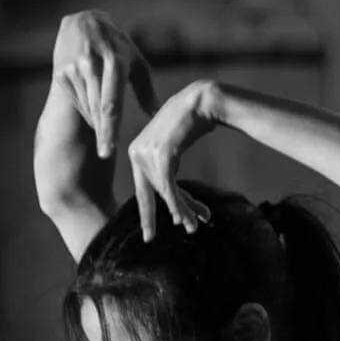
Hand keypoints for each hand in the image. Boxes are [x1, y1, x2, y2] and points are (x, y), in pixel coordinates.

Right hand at [51, 11, 158, 159]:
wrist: (82, 23)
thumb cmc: (117, 47)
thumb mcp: (136, 62)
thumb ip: (146, 90)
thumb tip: (156, 115)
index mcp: (115, 60)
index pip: (112, 102)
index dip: (110, 128)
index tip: (109, 150)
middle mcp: (91, 63)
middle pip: (98, 109)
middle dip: (102, 134)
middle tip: (105, 154)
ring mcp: (73, 68)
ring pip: (87, 107)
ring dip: (97, 121)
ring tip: (106, 124)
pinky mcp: (60, 73)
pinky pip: (78, 101)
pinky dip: (88, 110)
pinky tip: (93, 107)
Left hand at [126, 80, 219, 239]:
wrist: (203, 101)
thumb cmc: (193, 122)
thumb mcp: (176, 144)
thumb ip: (168, 163)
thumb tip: (172, 188)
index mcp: (137, 150)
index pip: (142, 187)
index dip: (146, 210)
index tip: (148, 230)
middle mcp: (136, 152)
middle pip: (147, 194)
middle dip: (150, 218)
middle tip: (149, 239)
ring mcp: (147, 153)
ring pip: (162, 193)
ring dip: (181, 211)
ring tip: (193, 227)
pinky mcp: (161, 154)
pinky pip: (169, 187)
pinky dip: (179, 204)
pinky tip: (187, 217)